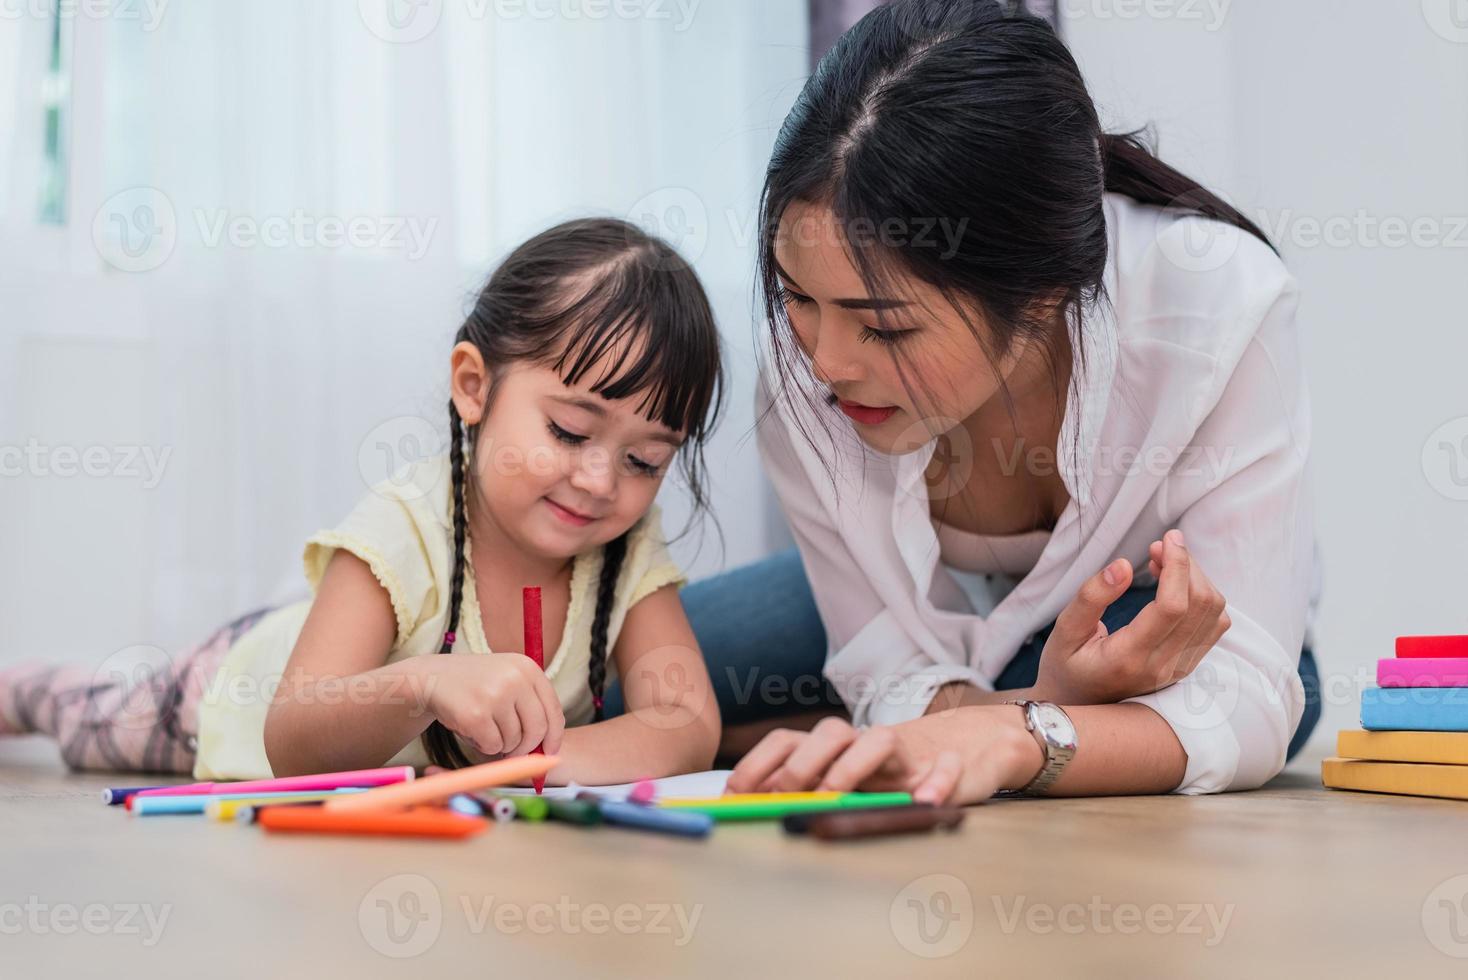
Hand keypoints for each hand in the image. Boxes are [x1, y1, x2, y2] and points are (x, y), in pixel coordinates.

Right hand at [425, 653, 564, 757]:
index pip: (553, 710)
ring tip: (484, 728)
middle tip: (513, 751)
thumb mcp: (507, 680)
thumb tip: (549, 747)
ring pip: (514, 740)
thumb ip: (530, 705)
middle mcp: (515, 678)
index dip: (554, 736)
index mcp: (528, 668)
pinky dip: (483, 746)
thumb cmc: (474, 685)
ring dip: (500, 744)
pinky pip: (492, 745)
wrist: (432, 678)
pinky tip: (471, 730)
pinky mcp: (476, 714)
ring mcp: (495, 695)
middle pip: (538, 729)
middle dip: (527, 748)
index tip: (550, 752)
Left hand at [726, 712, 1040, 805]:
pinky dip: (939, 781)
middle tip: (780, 797)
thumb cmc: (895, 773)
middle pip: (829, 734)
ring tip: (835, 794)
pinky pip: (948, 768)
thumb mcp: (848, 782)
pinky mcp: (952, 764)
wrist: (970, 747)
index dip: (760, 763)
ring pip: (881, 740)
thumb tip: (752, 808)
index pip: (789, 742)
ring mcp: (909, 753)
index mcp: (837, 749)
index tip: (734, 793)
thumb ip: (808, 790)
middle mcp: (867, 744)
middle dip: (800, 765)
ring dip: (853, 766)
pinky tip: (925, 800)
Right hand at [1033, 528, 1230, 704]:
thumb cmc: (1065, 666)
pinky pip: (1214, 625)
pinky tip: (1175, 584)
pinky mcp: (1187, 665)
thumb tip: (1124, 566)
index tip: (1165, 540)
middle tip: (1160, 546)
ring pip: (1215, 613)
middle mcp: (1162, 667)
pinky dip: (1203, 595)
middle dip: (1187, 565)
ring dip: (1197, 578)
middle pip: (1201, 605)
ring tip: (1164, 562)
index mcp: (1129, 658)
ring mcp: (1179, 669)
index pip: (1173, 607)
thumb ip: (1092, 597)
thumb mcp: (1064, 630)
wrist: (1078, 707)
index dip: (1176, 566)